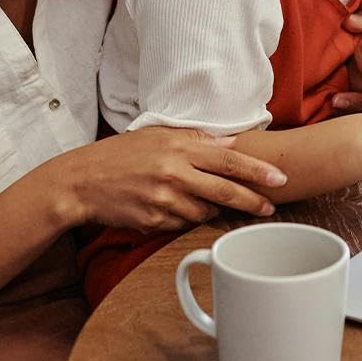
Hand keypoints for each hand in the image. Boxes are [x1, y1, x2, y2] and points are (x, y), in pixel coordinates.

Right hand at [57, 126, 286, 233]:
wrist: (81, 182)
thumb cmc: (121, 155)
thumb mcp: (157, 135)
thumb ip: (196, 139)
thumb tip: (230, 142)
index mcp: (179, 149)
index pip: (228, 160)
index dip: (257, 172)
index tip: (280, 180)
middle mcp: (174, 174)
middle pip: (225, 192)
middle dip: (253, 201)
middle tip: (271, 208)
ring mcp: (164, 200)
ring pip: (205, 212)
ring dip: (212, 209)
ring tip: (201, 200)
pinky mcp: (154, 222)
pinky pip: (182, 224)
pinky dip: (185, 218)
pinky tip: (173, 207)